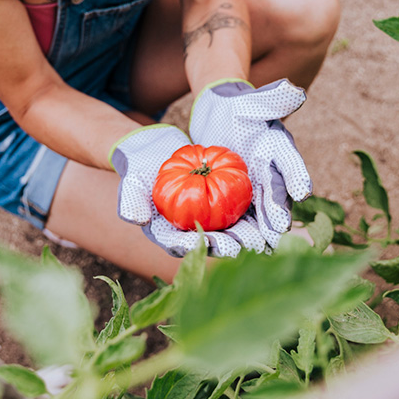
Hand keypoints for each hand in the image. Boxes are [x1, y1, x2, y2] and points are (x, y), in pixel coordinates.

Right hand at [109, 124, 267, 256]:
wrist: (152, 151)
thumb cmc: (138, 169)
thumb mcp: (130, 182)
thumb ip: (131, 201)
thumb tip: (137, 220)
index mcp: (166, 235)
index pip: (184, 246)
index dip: (201, 247)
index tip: (216, 244)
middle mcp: (188, 233)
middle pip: (212, 244)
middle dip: (231, 246)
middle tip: (249, 245)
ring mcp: (205, 221)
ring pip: (228, 232)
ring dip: (246, 236)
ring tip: (264, 237)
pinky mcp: (218, 207)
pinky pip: (235, 212)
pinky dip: (251, 215)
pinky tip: (268, 215)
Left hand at [189, 79, 311, 247]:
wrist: (219, 115)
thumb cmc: (238, 107)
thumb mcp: (253, 101)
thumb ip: (273, 99)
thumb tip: (295, 92)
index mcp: (281, 159)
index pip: (288, 174)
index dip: (290, 189)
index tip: (291, 205)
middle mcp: (271, 183)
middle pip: (272, 210)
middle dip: (269, 229)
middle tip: (265, 244)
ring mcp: (252, 197)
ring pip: (251, 223)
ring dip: (244, 239)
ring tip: (233, 251)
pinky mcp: (231, 205)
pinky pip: (228, 224)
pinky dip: (220, 236)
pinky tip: (207, 247)